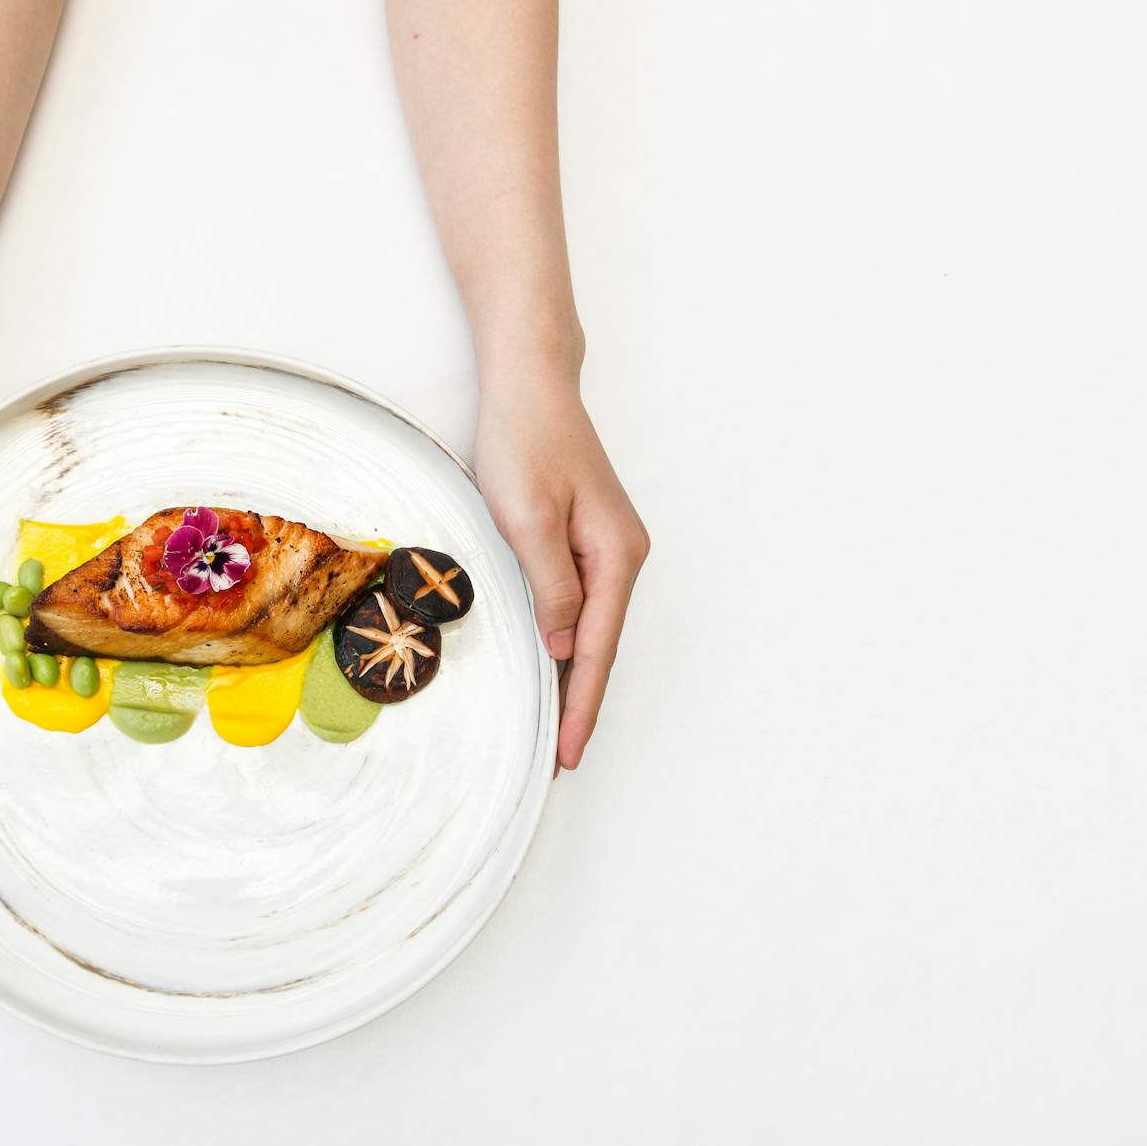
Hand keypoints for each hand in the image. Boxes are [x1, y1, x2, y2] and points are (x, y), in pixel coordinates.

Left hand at [474, 366, 648, 770]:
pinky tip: (553, 665)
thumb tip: (565, 646)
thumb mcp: (527, 518)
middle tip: (561, 759)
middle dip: (581, 703)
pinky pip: (579, 605)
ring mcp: (605, 548)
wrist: (530, 385)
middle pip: (601, 647)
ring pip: (590, 629)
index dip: (581, 704)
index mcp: (614, 556)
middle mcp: (620, 556)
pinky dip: (566, 642)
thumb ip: (551, 585)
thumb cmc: (526, 441)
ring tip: (555, 728)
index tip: (569, 752)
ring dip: (574, 678)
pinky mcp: (584, 539)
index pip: (597, 649)